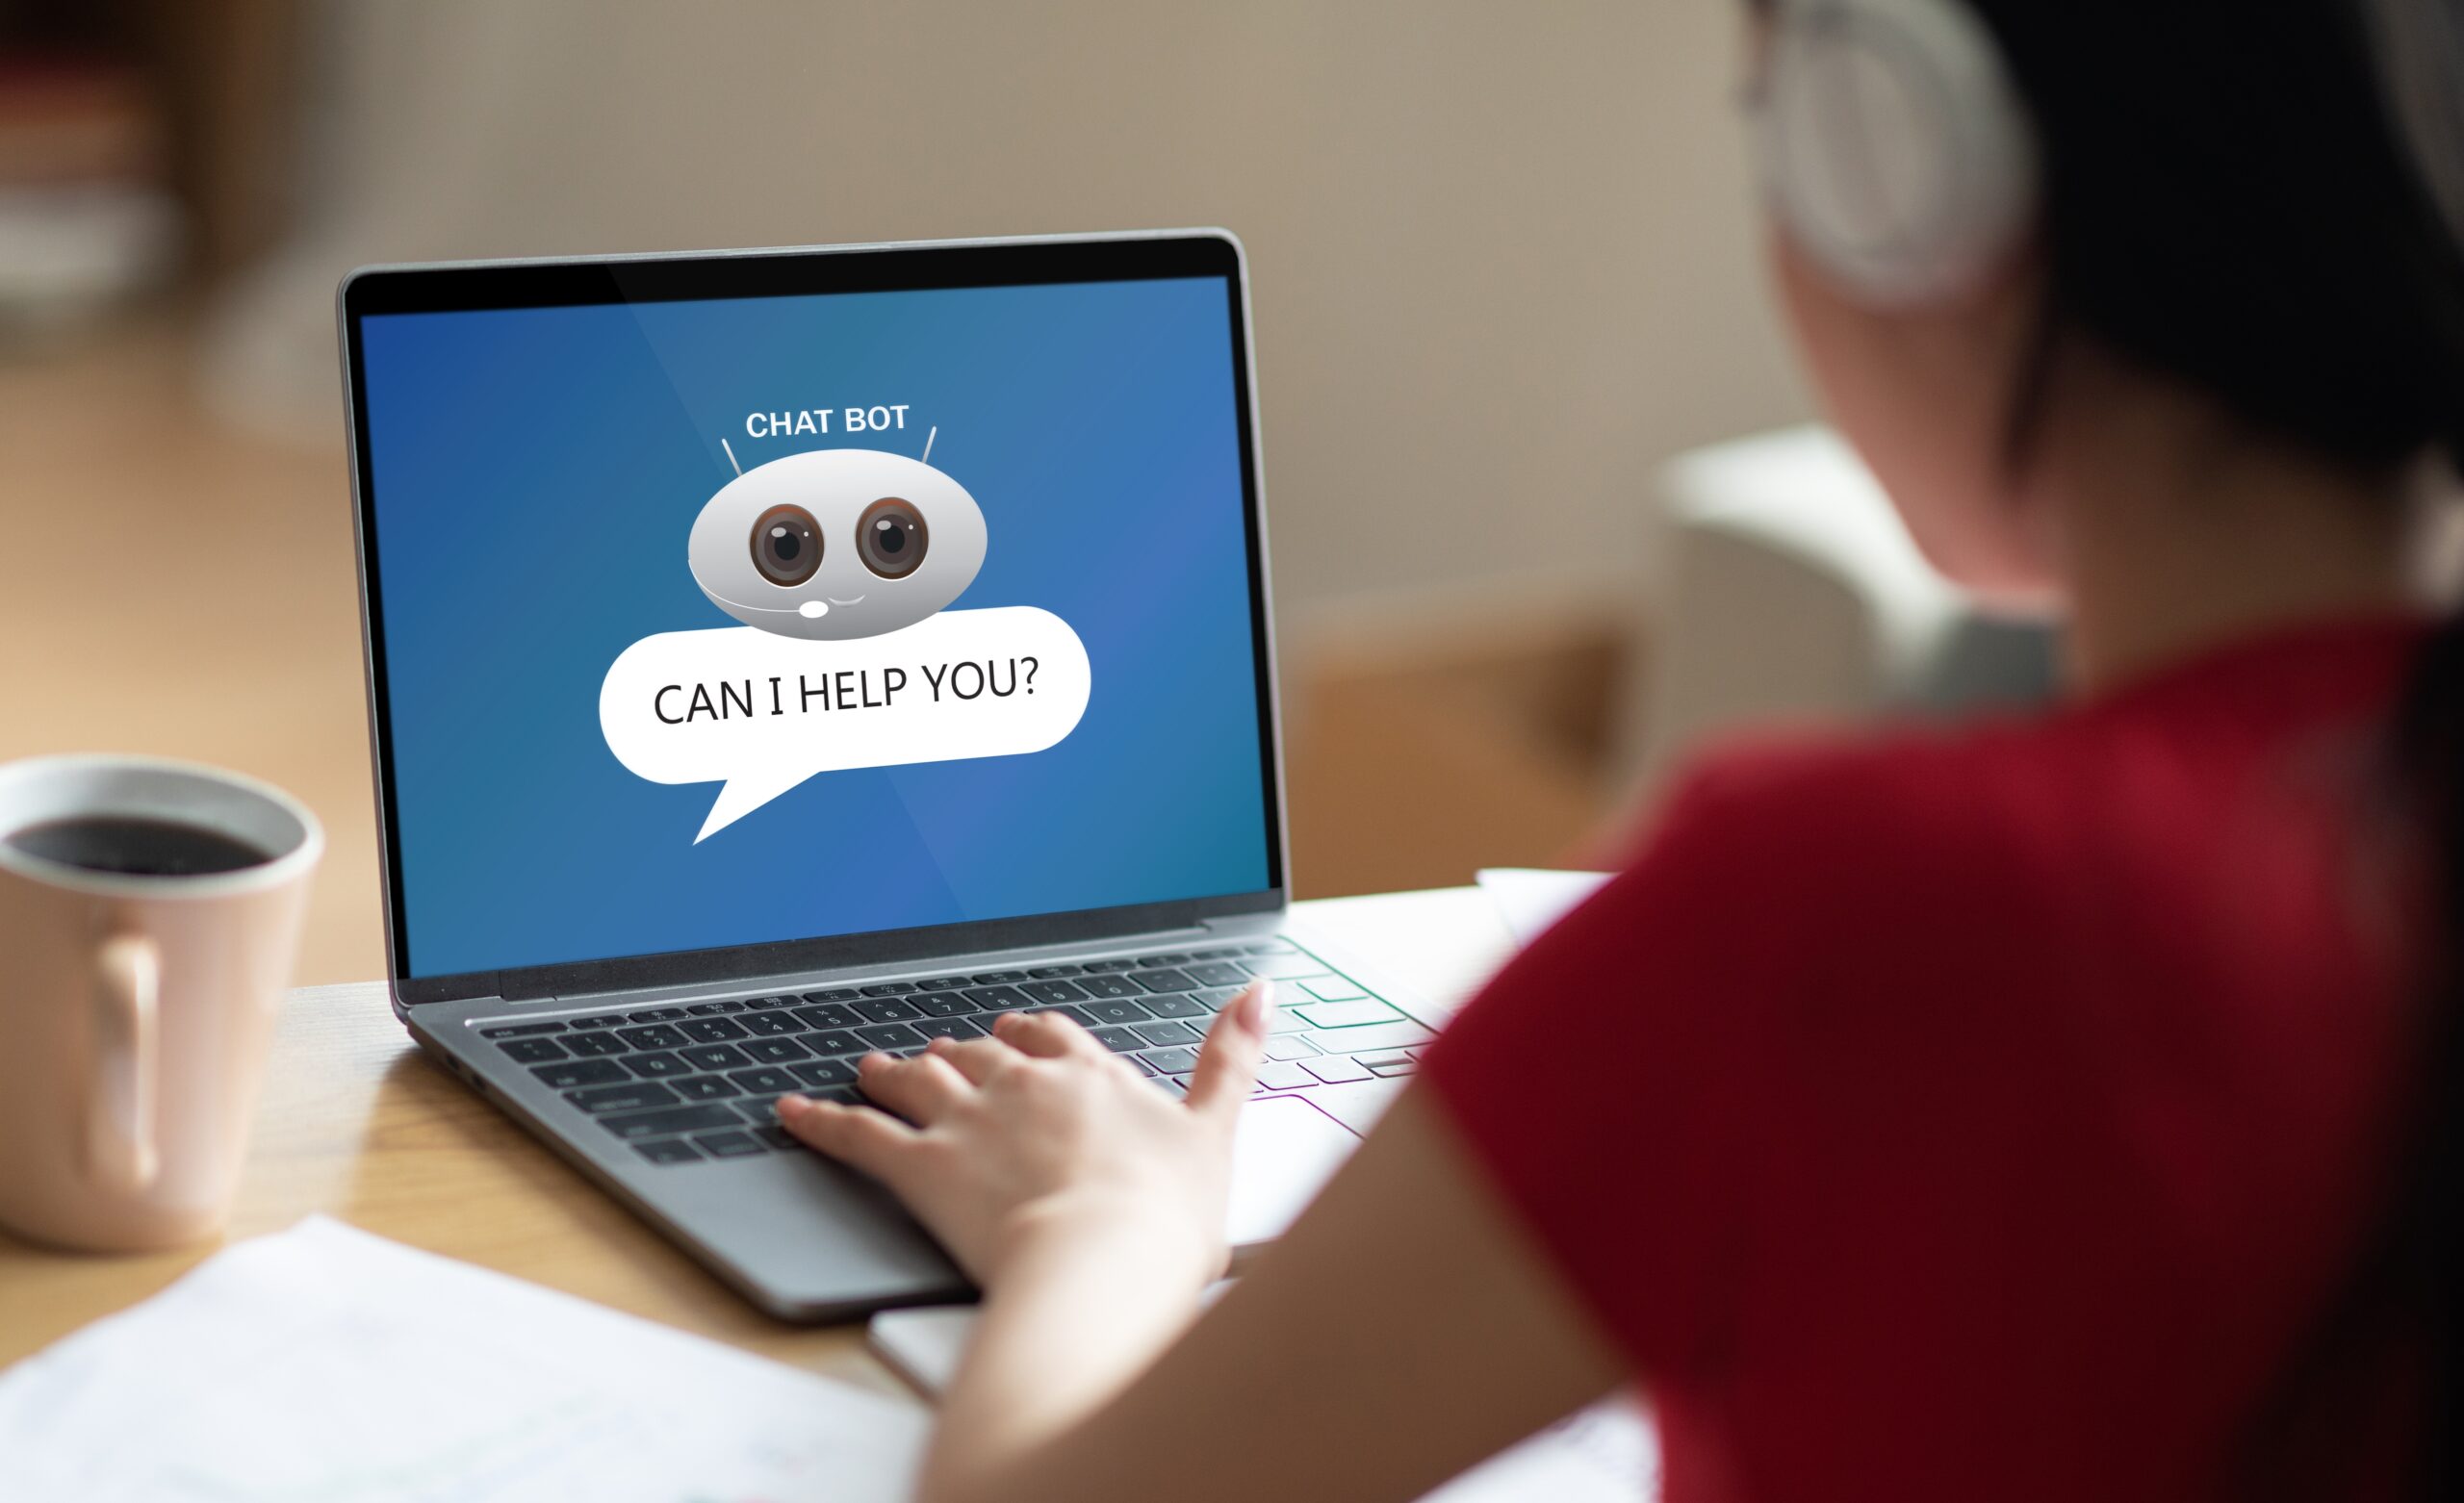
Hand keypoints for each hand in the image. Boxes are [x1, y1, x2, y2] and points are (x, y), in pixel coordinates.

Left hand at [778, 982, 1272, 1288]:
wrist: (1103, 1264)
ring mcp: (966, 1121)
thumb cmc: (1164, 1220)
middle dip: (956, 1051)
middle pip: (977, 1052)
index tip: (1016, 1033)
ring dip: (891, 1070)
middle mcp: (1022, 1085)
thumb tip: (1261, 990)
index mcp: (1091, 1075)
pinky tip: (789, 1110)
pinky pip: (855, 1132)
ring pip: (916, 1078)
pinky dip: (818, 1119)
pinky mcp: (919, 1166)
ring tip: (871, 1067)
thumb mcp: (1217, 1131)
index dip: (1029, 1035)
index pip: (1053, 1036)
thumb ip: (1234, 1058)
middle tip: (937, 1051)